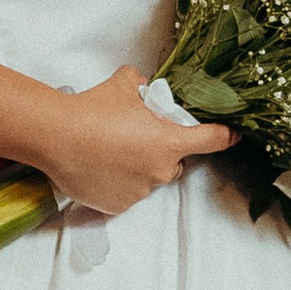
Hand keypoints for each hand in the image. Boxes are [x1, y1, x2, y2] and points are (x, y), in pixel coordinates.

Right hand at [34, 69, 232, 218]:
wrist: (56, 136)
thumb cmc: (93, 109)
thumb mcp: (125, 83)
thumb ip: (143, 85)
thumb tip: (144, 87)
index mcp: (170, 142)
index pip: (211, 140)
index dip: (225, 135)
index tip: (234, 135)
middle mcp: (160, 171)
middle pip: (174, 161)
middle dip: (161, 150)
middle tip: (136, 136)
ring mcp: (140, 192)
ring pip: (149, 178)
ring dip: (139, 167)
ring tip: (111, 152)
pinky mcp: (118, 206)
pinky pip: (128, 193)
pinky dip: (120, 183)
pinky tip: (100, 167)